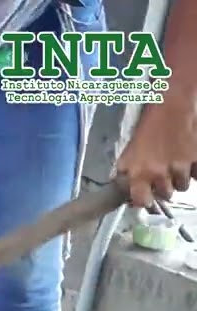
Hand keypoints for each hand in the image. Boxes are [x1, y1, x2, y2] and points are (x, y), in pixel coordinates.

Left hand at [116, 92, 196, 207]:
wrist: (173, 106)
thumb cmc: (148, 126)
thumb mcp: (130, 150)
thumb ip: (128, 171)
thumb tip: (124, 187)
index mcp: (140, 172)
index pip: (142, 201)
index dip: (144, 200)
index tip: (146, 196)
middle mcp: (160, 174)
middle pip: (166, 195)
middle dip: (164, 187)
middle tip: (163, 174)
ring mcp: (181, 168)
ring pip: (183, 187)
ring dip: (180, 178)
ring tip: (176, 163)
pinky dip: (194, 170)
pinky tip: (188, 158)